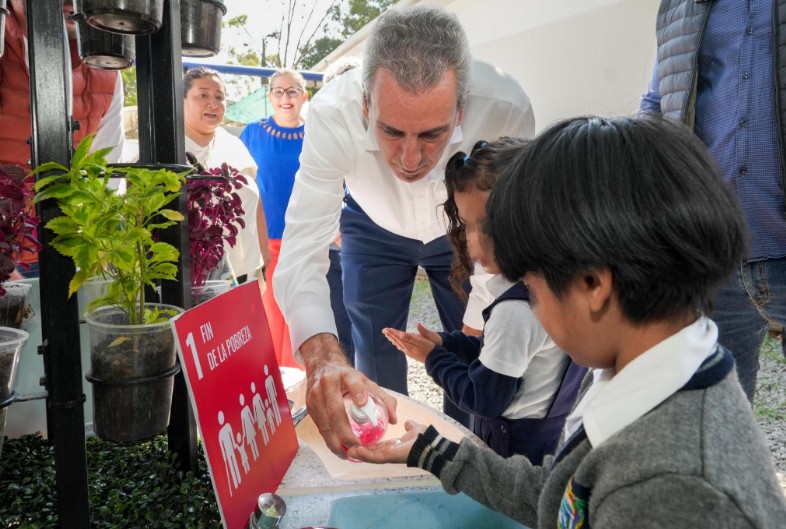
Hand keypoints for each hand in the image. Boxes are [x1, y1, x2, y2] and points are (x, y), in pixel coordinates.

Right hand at [301, 333, 397, 457]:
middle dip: (345, 432)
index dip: (358, 392)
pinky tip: (337, 448)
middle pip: (335, 411)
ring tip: (347, 453)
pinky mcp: (309, 405)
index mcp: (346, 374)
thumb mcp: (365, 381)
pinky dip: (328, 439)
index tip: (363, 404)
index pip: (353, 382)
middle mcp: (328, 383)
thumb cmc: (346, 377)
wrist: (321, 365)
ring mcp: (315, 395)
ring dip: (335, 441)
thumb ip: (382, 398)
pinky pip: (319, 426)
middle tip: (356, 445)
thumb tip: (394, 419)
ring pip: (324, 423)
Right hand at [346, 420, 426, 463]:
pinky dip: (364, 455)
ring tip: (347, 449)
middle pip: (370, 453)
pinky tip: (355, 451)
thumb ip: (409, 426)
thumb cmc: (423, 438)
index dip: (367, 445)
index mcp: (393, 446)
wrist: (429, 444)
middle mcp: (389, 453)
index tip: (357, 440)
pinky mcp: (388, 457)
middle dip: (358, 450)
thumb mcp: (414, 429)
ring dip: (358, 453)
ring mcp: (388, 456)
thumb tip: (407, 423)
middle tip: (346, 446)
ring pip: (369, 456)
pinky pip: (373, 457)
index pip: (376, 446)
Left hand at [382, 323, 440, 362]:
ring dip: (393, 339)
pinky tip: (398, 345)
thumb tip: (401, 334)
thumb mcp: (422, 341)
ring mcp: (409, 352)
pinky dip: (398, 344)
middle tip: (384, 330)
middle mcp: (407, 349)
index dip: (392, 332)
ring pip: (399, 344)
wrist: (435, 360)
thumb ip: (411, 337)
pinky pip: (402, 347)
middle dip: (391, 335)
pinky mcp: (412, 354)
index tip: (386, 329)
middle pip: (397, 341)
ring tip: (388, 336)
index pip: (398, 337)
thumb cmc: (430, 348)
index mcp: (409, 345)